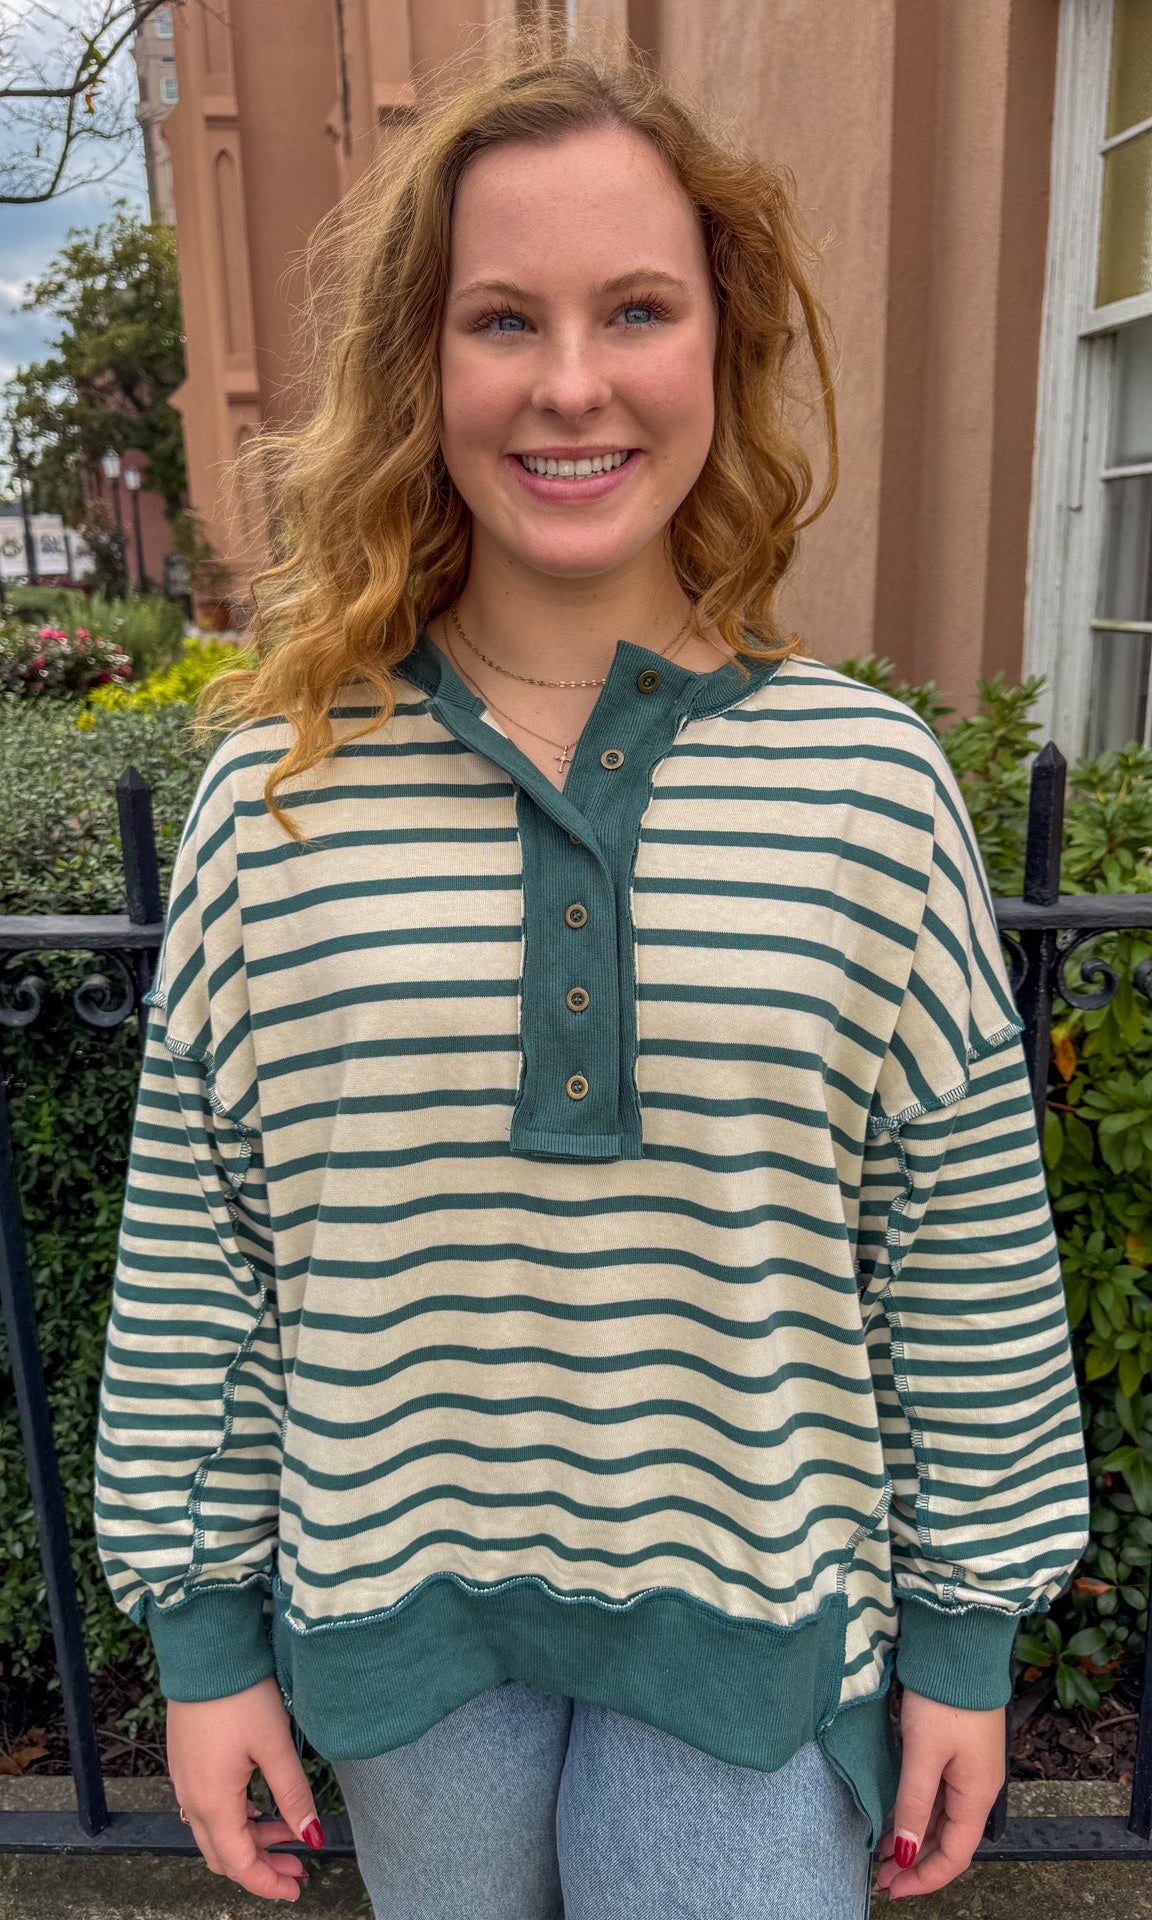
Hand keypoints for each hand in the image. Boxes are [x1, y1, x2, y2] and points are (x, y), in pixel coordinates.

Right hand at [166, 1674, 324, 1901]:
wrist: (205, 1653)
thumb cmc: (240, 1695)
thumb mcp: (276, 1746)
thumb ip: (294, 1795)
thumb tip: (312, 1838)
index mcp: (213, 1802)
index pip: (239, 1863)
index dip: (267, 1883)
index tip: (296, 1888)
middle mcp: (191, 1798)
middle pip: (224, 1853)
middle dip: (262, 1865)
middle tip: (297, 1867)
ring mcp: (184, 1780)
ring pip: (216, 1830)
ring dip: (251, 1839)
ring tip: (288, 1832)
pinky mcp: (186, 1762)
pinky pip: (208, 1807)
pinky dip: (236, 1818)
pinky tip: (260, 1805)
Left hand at [874, 1688, 1004, 1900]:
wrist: (960, 1649)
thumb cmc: (946, 1700)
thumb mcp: (923, 1754)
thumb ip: (913, 1805)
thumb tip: (905, 1853)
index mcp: (977, 1795)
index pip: (955, 1855)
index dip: (925, 1878)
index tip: (893, 1889)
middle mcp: (978, 1788)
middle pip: (949, 1840)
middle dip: (916, 1861)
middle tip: (882, 1876)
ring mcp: (970, 1769)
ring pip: (943, 1819)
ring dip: (915, 1838)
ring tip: (884, 1852)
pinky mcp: (958, 1751)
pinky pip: (940, 1796)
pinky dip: (919, 1813)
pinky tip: (898, 1816)